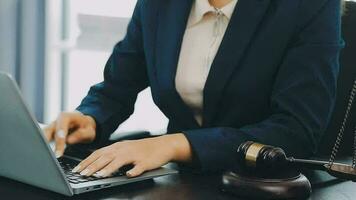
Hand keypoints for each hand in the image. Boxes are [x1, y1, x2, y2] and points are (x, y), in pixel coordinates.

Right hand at [43, 111, 96, 157]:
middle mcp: (56, 121)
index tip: (58, 152)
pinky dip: (43, 147)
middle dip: (46, 144)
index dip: (59, 140)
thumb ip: (81, 134)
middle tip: (49, 157)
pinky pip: (42, 139)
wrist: (83, 123)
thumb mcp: (89, 131)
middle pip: (47, 131)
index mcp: (66, 117)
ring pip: (42, 135)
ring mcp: (51, 127)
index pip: (60, 128)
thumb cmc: (86, 127)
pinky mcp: (48, 133)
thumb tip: (69, 140)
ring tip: (44, 158)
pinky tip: (45, 156)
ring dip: (43, 146)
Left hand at [72, 134, 191, 177]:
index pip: (98, 153)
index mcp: (118, 147)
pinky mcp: (146, 162)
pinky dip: (133, 171)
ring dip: (109, 169)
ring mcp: (135, 155)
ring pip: (120, 161)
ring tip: (99, 176)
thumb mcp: (125, 149)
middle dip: (93, 166)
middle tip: (82, 174)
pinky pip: (139, 167)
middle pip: (106, 157)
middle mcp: (124, 149)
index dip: (87, 161)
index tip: (77, 169)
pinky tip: (128, 175)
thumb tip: (96, 164)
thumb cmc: (143, 149)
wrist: (163, 145)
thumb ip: (112, 155)